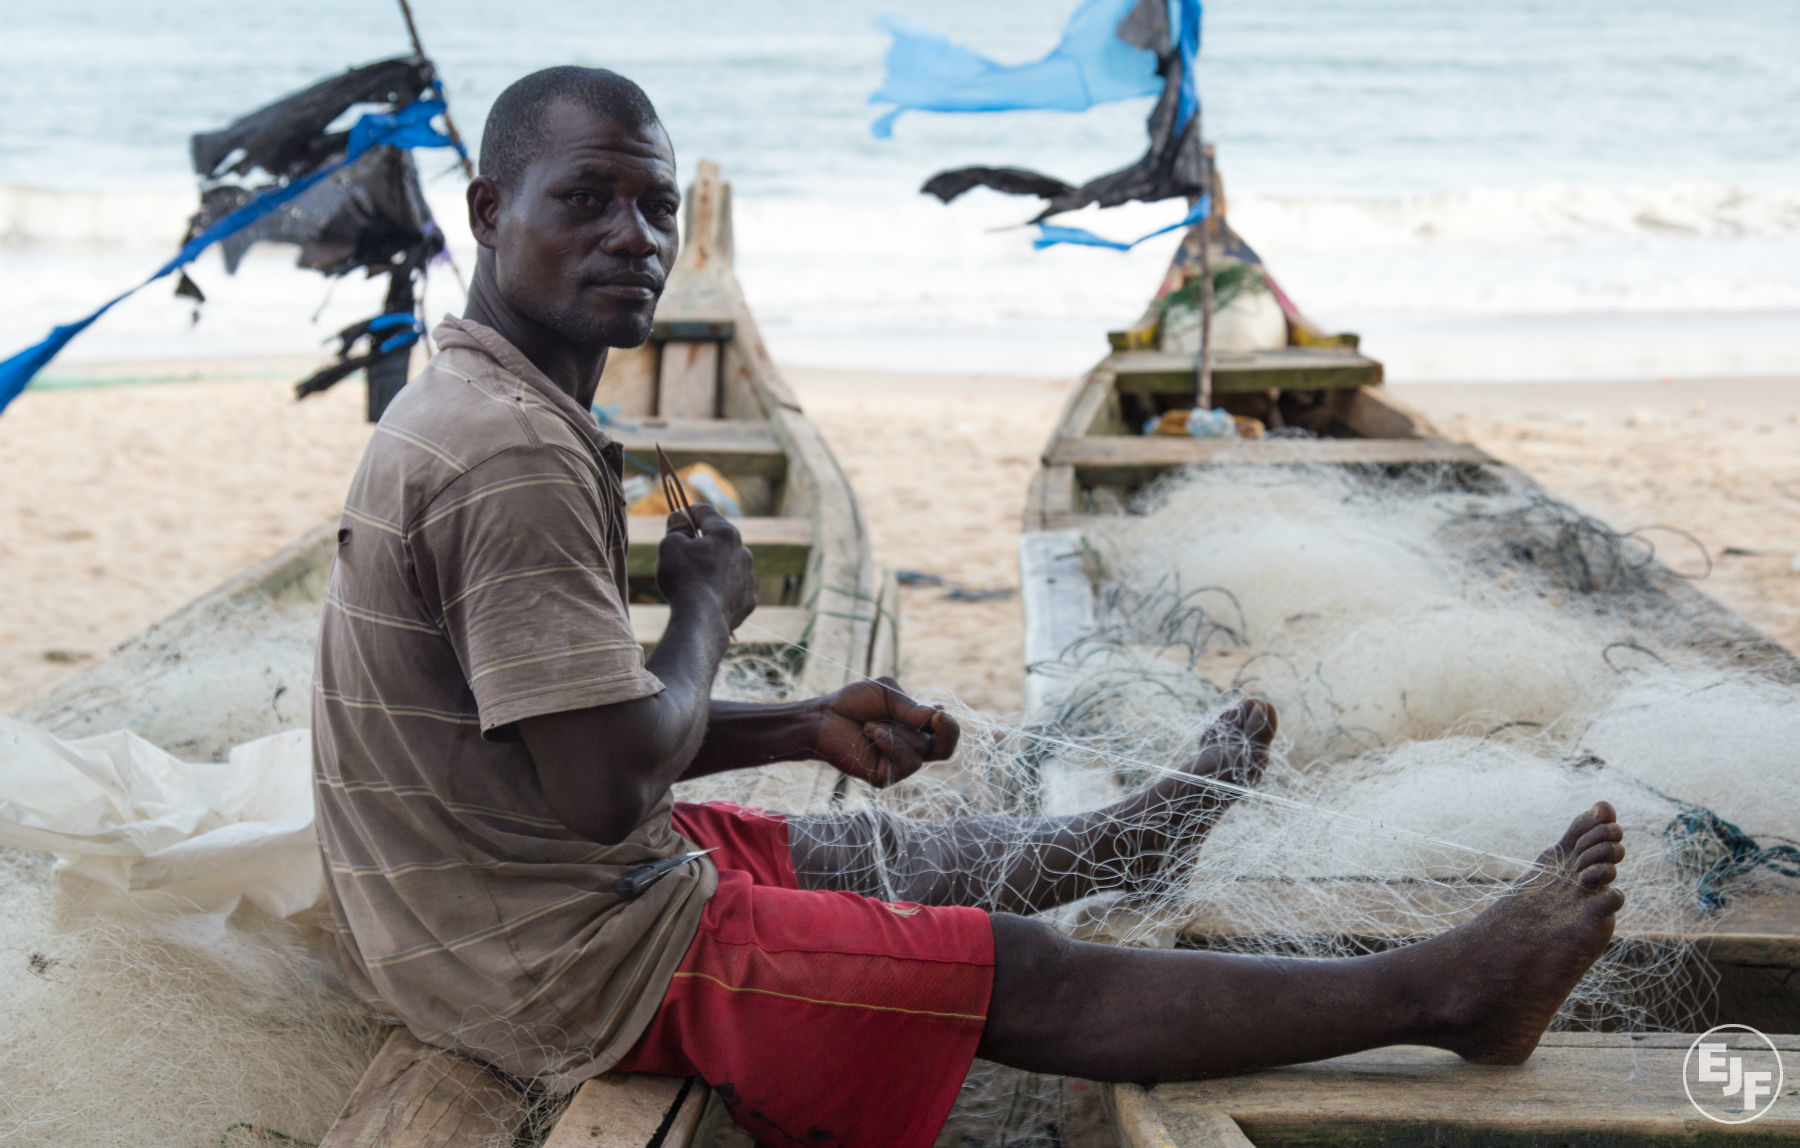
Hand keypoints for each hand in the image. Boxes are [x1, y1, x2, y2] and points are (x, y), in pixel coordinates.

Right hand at [656, 503, 755, 630]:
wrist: (702, 620)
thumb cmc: (684, 579)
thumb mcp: (670, 546)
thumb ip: (676, 528)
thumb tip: (680, 519)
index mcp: (726, 534)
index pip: (705, 512)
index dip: (687, 512)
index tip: (677, 520)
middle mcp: (743, 552)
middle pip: (719, 539)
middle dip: (701, 543)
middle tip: (681, 554)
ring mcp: (749, 577)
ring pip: (727, 565)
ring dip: (713, 567)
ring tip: (693, 581)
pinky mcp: (748, 600)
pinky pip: (733, 588)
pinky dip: (721, 589)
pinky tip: (706, 598)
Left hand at [811, 677, 959, 787]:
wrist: (823, 717)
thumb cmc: (853, 704)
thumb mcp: (887, 695)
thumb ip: (912, 708)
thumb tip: (937, 717)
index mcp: (915, 729)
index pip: (945, 734)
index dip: (948, 724)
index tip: (938, 711)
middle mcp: (910, 749)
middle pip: (945, 749)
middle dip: (947, 732)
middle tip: (937, 717)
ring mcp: (898, 764)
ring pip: (921, 749)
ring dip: (897, 730)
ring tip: (871, 723)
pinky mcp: (885, 777)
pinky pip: (905, 762)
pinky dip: (889, 742)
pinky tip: (870, 731)